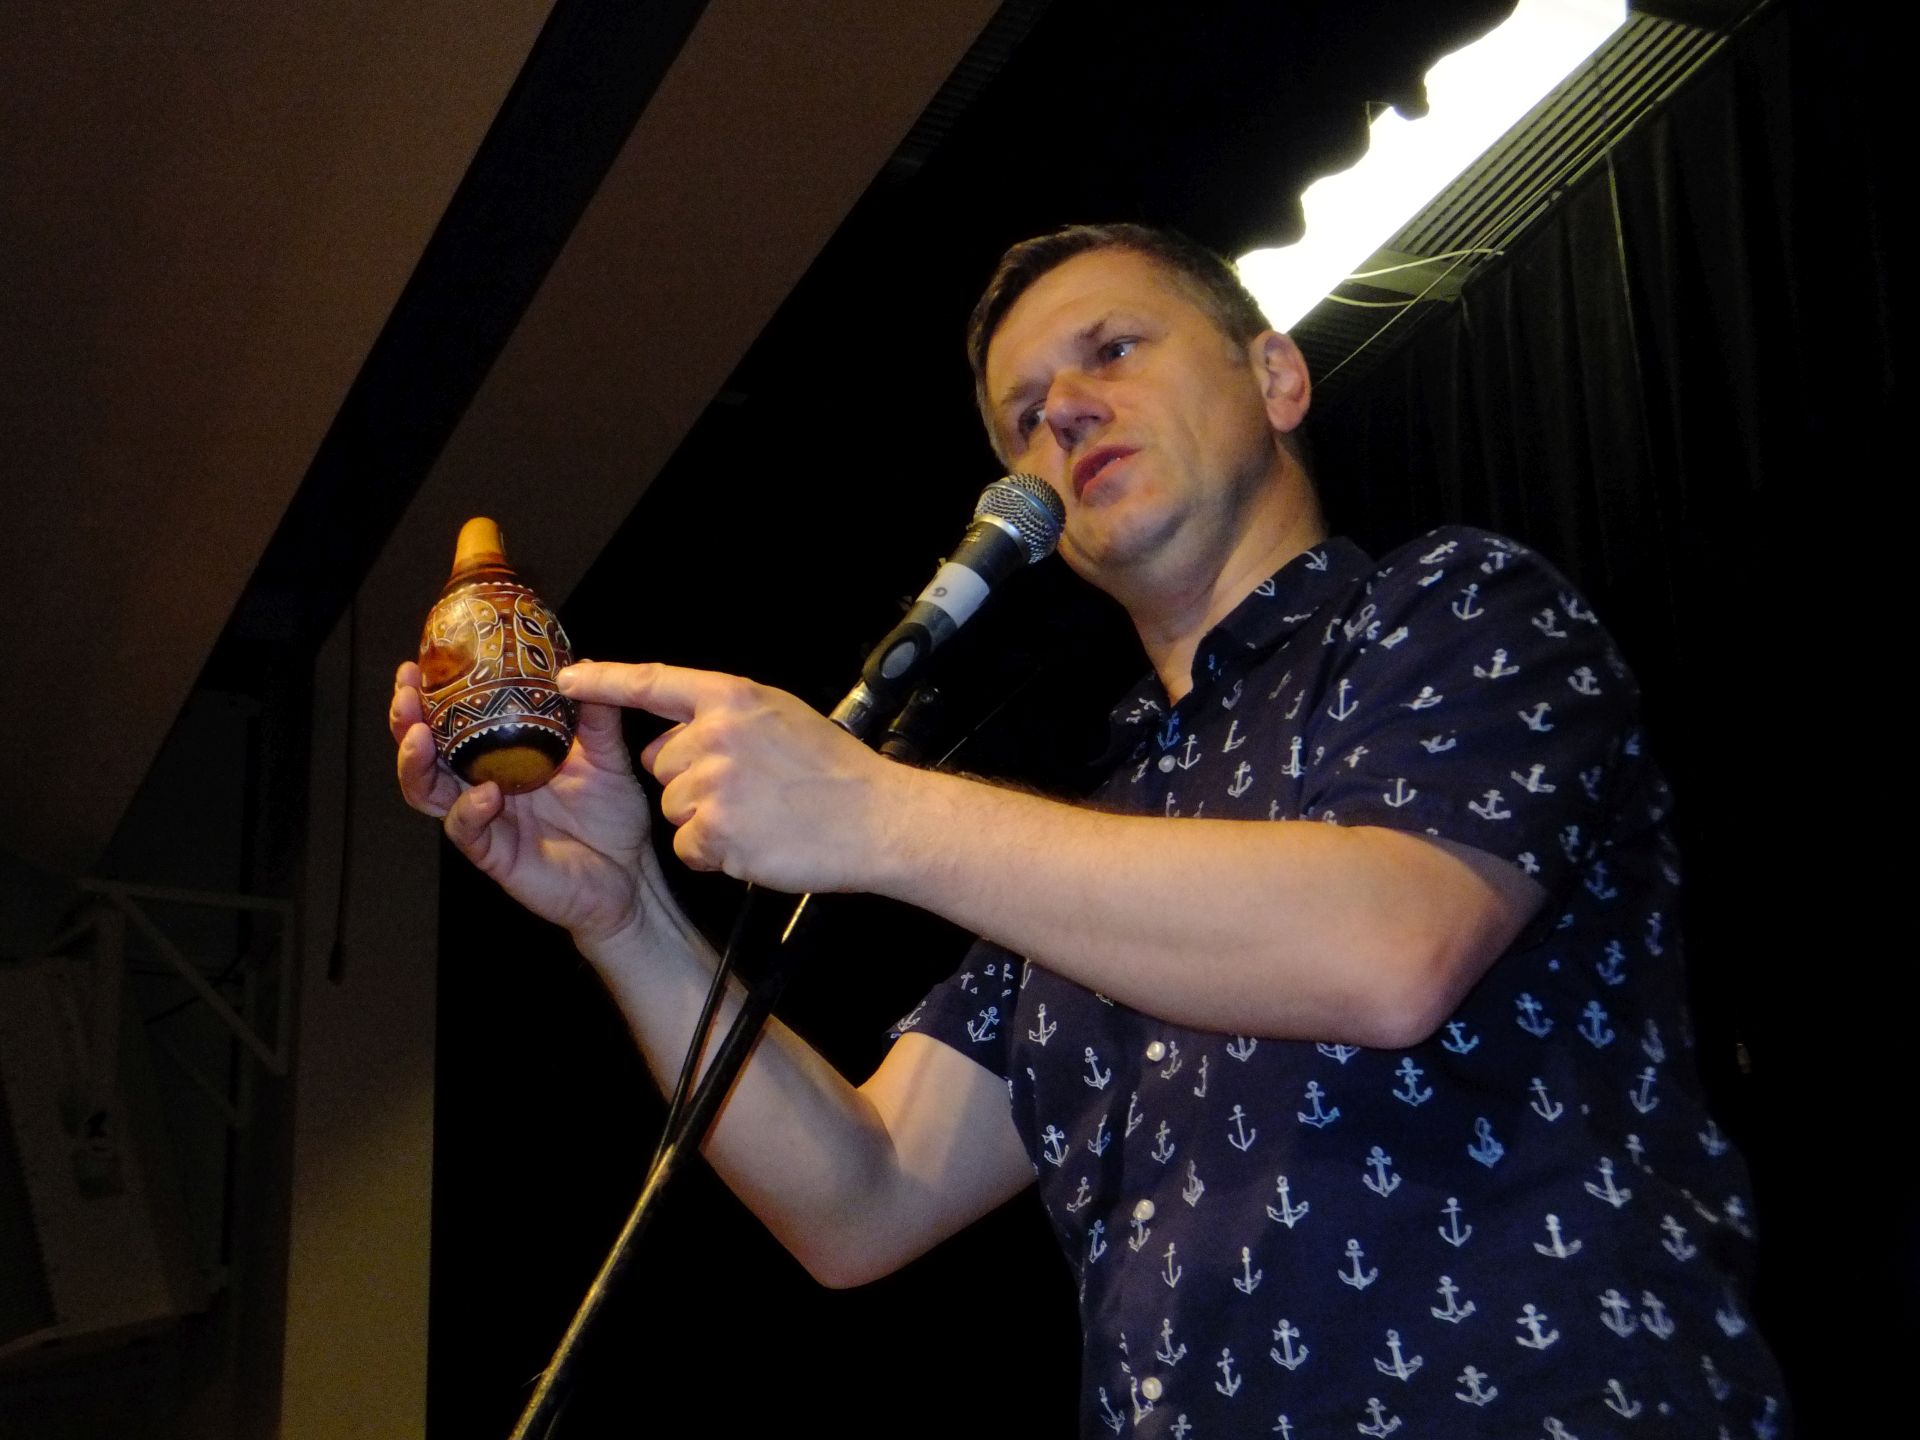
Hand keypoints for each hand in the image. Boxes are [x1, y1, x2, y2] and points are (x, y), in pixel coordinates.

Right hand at [390, 661, 654, 943]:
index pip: (453, 723)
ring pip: (428, 792)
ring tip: (419, 736)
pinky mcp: (494, 854)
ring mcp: (484, 820)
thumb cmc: (612, 817)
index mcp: (502, 756)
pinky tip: (484, 793)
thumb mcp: (607, 758)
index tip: (419, 666)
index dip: (431, 697)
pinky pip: (466, 831)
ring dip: (416, 764)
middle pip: (425, 753)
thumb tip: (583, 665)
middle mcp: (482, 784)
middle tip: (406, 694)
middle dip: (407, 722)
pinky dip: (468, 811)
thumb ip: (595, 717)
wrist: (630, 876)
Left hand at [558, 662, 900, 893]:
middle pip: (662, 763)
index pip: (653, 682)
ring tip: (759, 818)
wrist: (878, 819)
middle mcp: (716, 734)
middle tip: (750, 790)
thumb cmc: (836, 773)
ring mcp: (714, 783)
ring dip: (706, 821)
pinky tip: (756, 843)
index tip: (567, 679)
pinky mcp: (716, 830)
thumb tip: (680, 730)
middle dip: (691, 781)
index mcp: (733, 697)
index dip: (605, 680)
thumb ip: (728, 715)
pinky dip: (715, 853)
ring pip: (673, 808)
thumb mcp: (782, 716)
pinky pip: (689, 846)